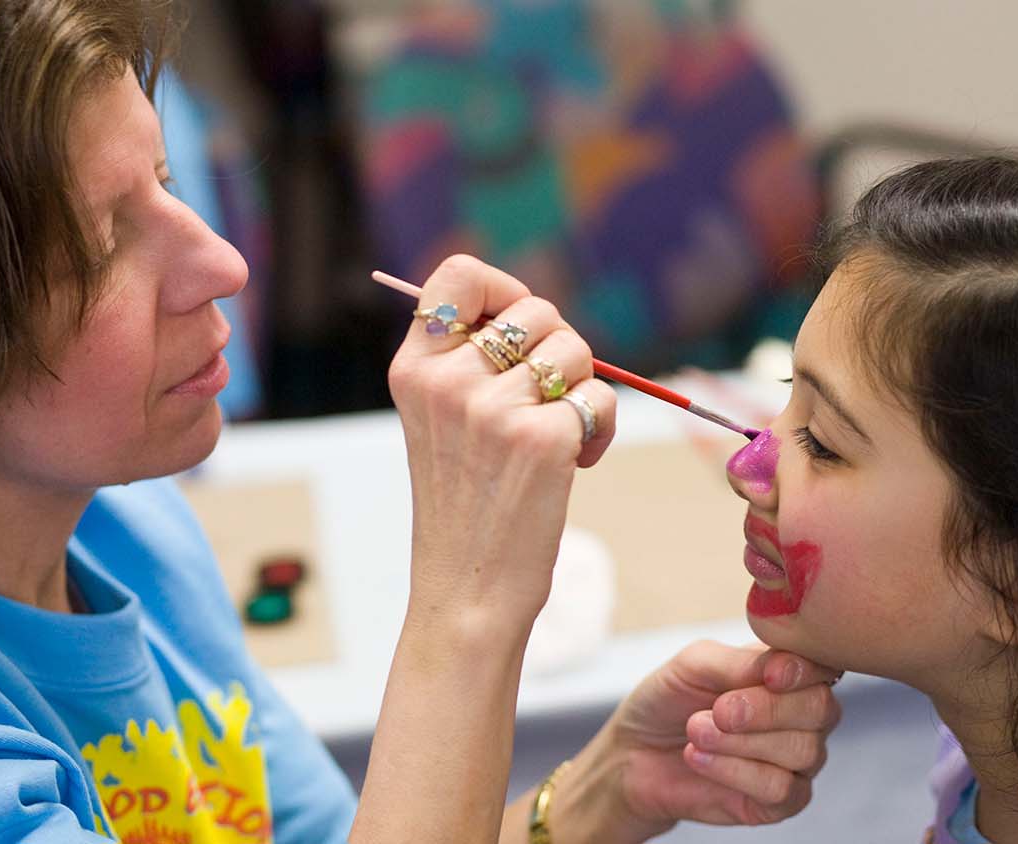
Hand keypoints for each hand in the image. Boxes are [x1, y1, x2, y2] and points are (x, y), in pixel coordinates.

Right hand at [355, 255, 617, 842]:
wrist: (466, 594)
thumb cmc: (465, 508)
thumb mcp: (440, 423)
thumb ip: (468, 362)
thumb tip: (535, 313)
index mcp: (414, 369)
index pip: (459, 274)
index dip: (505, 288)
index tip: (520, 330)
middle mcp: (447, 381)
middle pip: (538, 311)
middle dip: (560, 351)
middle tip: (545, 404)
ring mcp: (493, 409)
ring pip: (576, 350)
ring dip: (584, 390)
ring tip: (559, 436)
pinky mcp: (543, 439)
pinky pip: (602, 398)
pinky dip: (603, 428)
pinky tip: (575, 465)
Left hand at [555, 641, 841, 842]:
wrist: (634, 754)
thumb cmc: (667, 701)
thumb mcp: (694, 664)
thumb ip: (739, 661)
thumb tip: (783, 664)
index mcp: (789, 673)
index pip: (823, 666)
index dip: (803, 670)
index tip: (770, 675)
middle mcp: (802, 715)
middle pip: (820, 709)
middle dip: (766, 709)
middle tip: (718, 710)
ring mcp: (796, 760)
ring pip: (802, 750)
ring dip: (742, 741)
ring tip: (696, 732)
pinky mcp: (780, 801)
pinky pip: (782, 788)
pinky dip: (736, 771)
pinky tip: (700, 759)